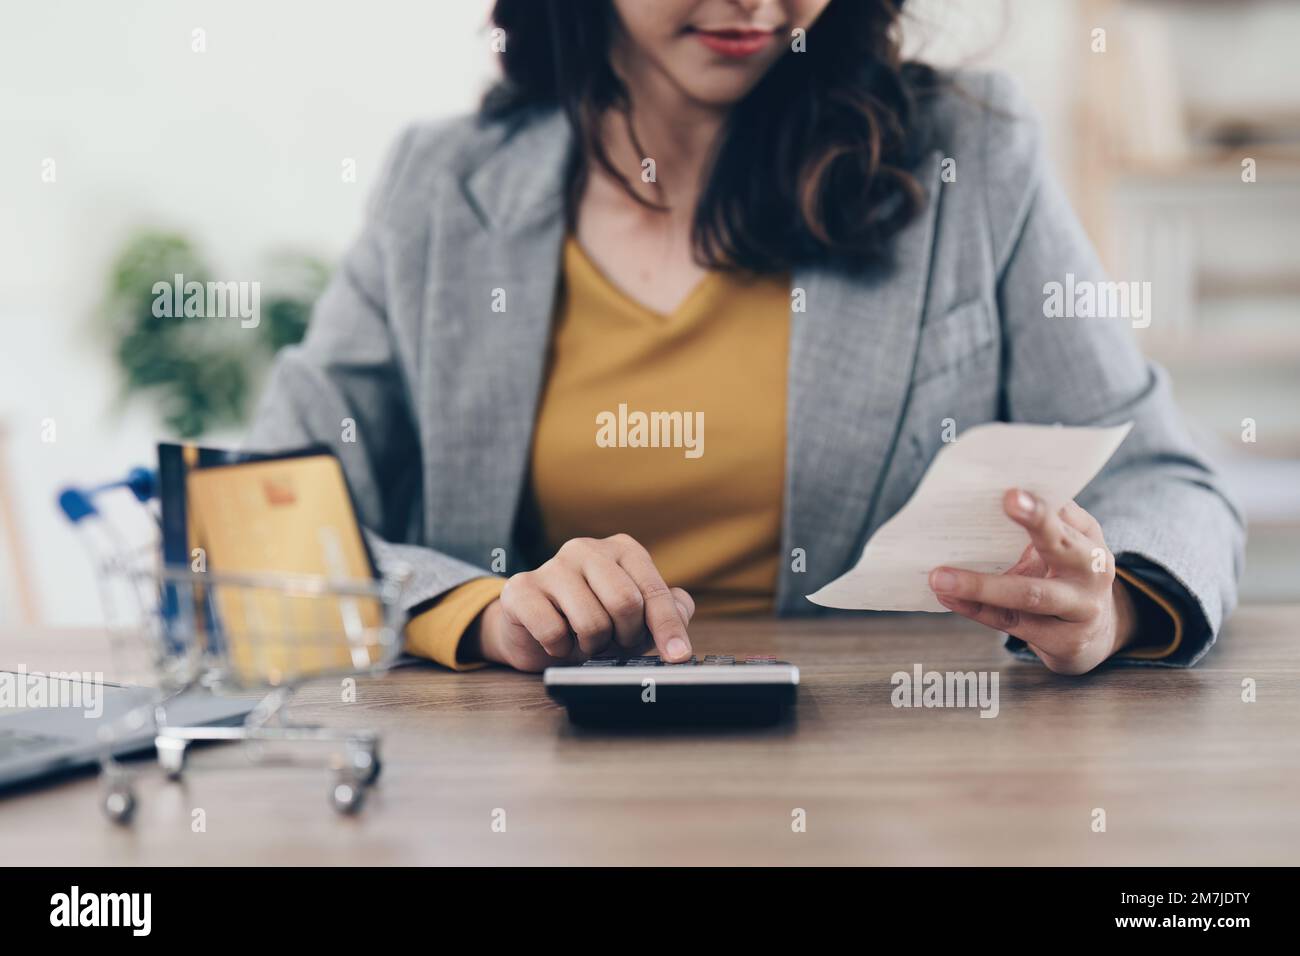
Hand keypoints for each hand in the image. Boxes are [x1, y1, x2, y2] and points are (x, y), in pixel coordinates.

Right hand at [472, 534, 694, 672]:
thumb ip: (667, 610)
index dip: (668, 628)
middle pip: (625, 603)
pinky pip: (552, 631)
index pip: (654, 591)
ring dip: (592, 646)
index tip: (679, 656)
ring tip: (584, 641)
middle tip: (615, 643)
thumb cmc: (594, 620)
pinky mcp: (520, 589)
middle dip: (625, 637)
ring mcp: (551, 565)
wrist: (534, 632)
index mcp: (622, 550)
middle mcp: (586, 549)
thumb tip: (681, 610)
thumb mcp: (637, 618)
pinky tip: (556, 641)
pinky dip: (560, 649)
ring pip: (591, 622)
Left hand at [928, 489, 1138, 674]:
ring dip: (981, 586)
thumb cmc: (1067, 576)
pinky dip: (976, 608)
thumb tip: (991, 498)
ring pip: (1029, 595)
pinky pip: (1011, 622)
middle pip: (1061, 548)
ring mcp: (1081, 610)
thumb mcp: (1067, 546)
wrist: (1097, 635)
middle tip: (1004, 505)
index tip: (1012, 493)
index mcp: (1088, 540)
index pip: (1064, 518)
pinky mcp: (1063, 642)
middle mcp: (1092, 573)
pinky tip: (948, 596)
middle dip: (1035, 523)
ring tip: (940, 577)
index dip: (1040, 507)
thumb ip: (1042, 523)